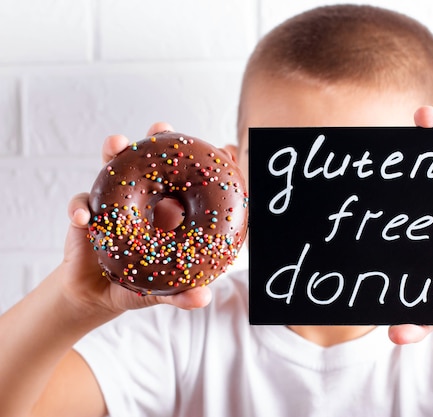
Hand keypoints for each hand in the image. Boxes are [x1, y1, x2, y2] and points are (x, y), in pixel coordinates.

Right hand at [59, 123, 213, 320]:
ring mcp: (113, 202)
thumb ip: (179, 294)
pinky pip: (81, 204)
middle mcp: (143, 200)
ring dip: (113, 154)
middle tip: (160, 128)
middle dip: (154, 141)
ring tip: (115, 144)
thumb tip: (203, 299)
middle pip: (149, 163)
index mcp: (169, 211)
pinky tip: (82, 219)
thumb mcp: (160, 291)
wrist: (96, 295)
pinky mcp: (87, 214)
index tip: (215, 147)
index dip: (196, 164)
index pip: (183, 181)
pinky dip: (80, 209)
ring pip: (112, 170)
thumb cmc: (137, 284)